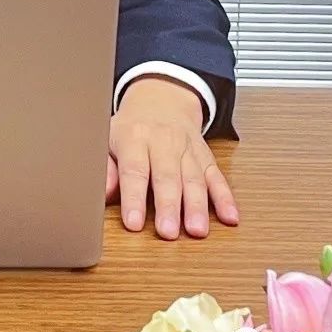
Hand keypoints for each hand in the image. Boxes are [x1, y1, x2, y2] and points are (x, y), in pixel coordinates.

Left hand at [104, 74, 238, 239]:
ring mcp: (187, 149)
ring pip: (194, 179)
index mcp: (134, 137)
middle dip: (168, 206)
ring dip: (197, 206)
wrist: (161, 99)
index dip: (133, 198)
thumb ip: (106, 167)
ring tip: (197, 231)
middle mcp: (163, 142)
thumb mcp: (108, 138)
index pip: (134, 170)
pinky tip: (230, 217)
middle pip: (166, 176)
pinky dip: (225, 198)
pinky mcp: (206, 157)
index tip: (133, 223)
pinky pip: (217, 177)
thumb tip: (101, 193)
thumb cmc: (130, 129)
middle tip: (168, 232)